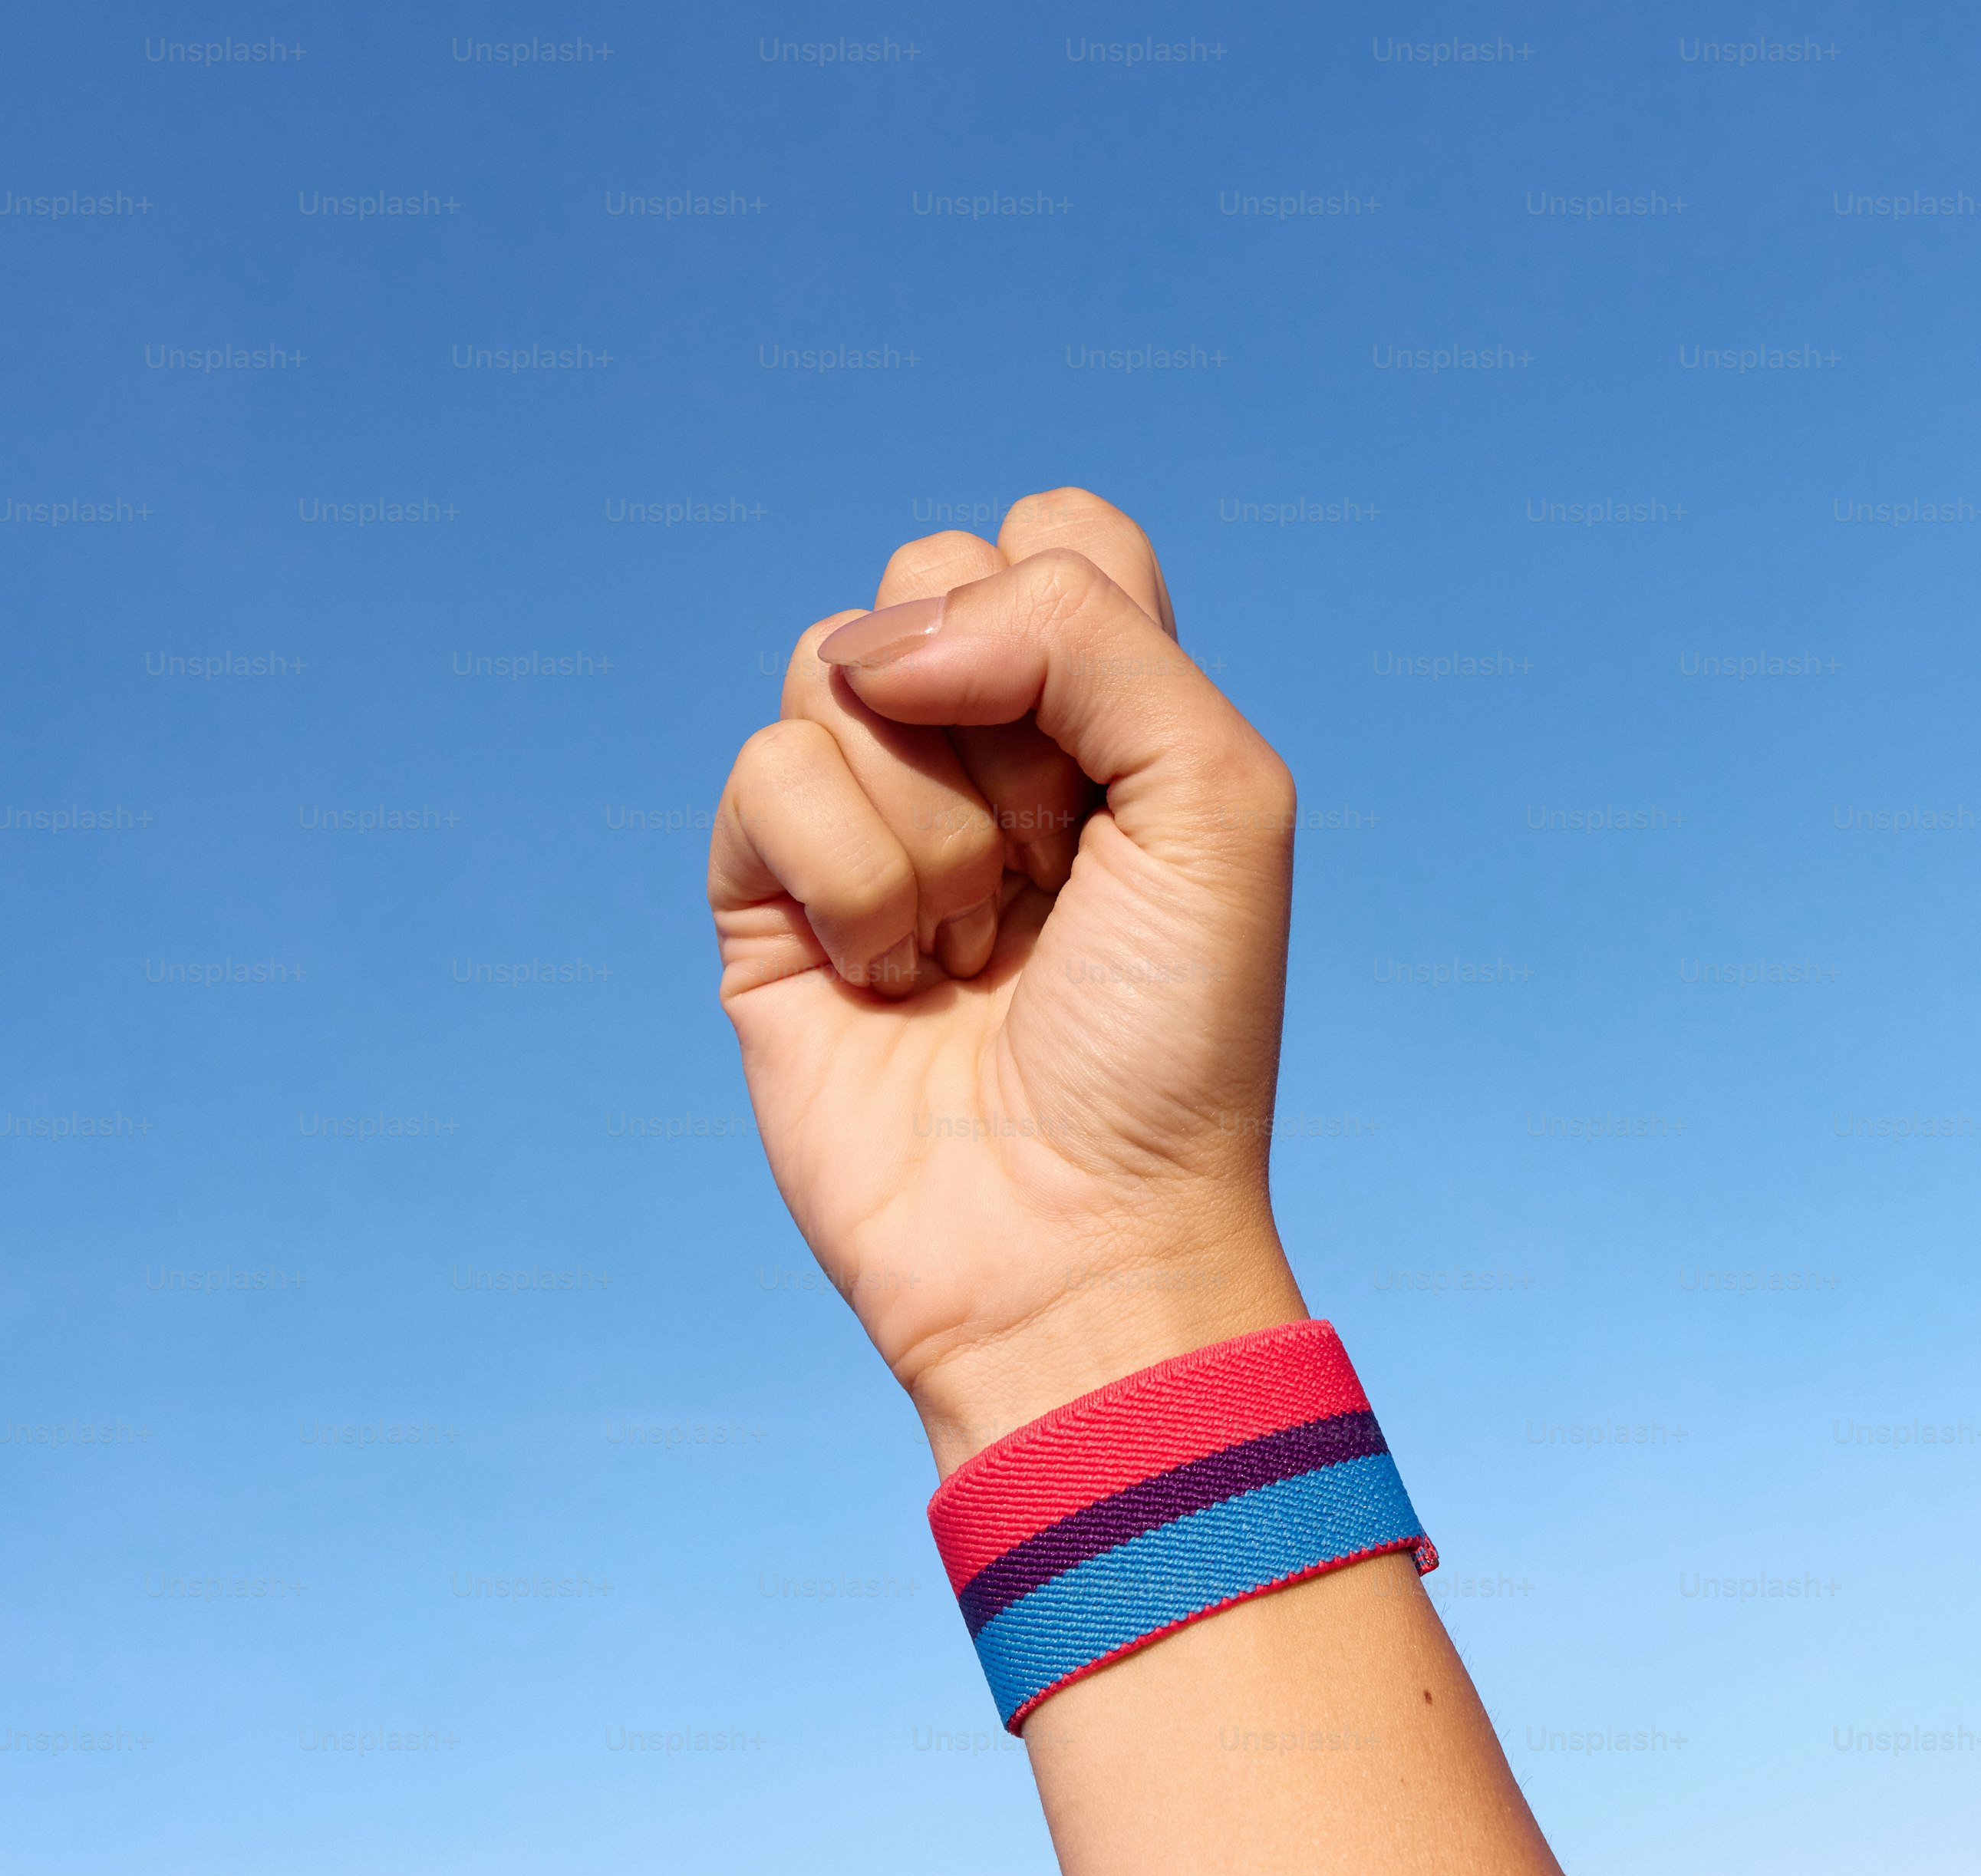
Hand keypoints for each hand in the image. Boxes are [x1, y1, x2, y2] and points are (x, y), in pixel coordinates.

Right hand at [707, 490, 1309, 1471]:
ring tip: (970, 948)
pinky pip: (764, 775)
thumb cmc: (1170, 1042)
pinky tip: (890, 982)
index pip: (1052, 536)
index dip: (1071, 616)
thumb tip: (888, 639)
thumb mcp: (1217, 797)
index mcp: (1098, 716)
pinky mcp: (763, 899)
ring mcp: (860, 819)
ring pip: (834, 670)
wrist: (1071, 1234)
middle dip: (999, 722)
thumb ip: (1083, 632)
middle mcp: (975, 751)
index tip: (1113, 768)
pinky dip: (847, 880)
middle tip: (1048, 868)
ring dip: (927, 825)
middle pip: (926, 577)